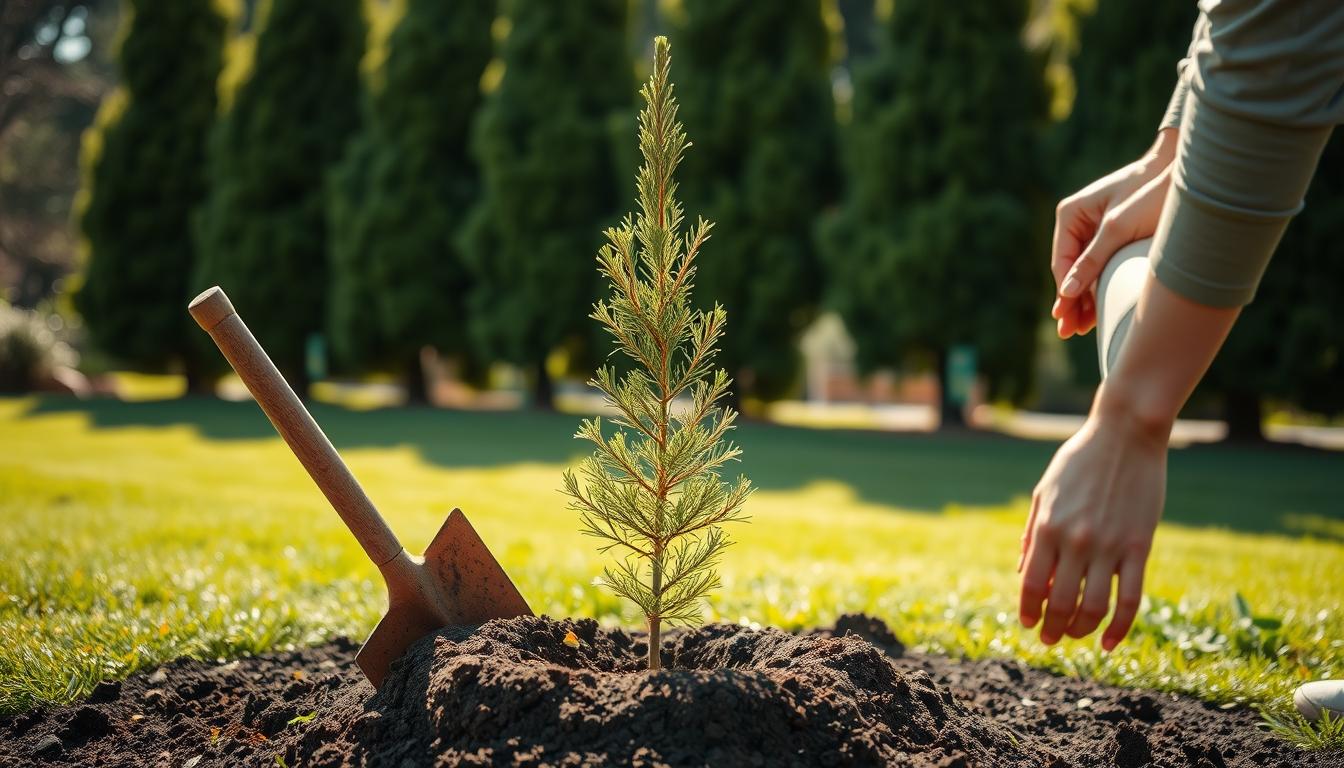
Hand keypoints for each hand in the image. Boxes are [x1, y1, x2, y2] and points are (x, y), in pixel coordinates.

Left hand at [1018, 398, 1168, 649]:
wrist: (1126, 435)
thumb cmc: (1080, 460)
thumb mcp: (1045, 491)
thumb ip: (1033, 534)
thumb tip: (1023, 572)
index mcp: (1047, 527)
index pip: (1030, 584)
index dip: (1027, 610)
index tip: (1028, 623)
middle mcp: (1075, 541)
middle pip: (1060, 603)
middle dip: (1052, 628)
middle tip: (1050, 639)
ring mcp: (1108, 547)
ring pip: (1093, 608)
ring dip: (1081, 631)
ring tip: (1075, 637)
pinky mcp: (1139, 548)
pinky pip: (1130, 600)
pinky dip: (1119, 628)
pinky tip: (1108, 643)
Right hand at [1051, 130, 1176, 338]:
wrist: (1181, 174)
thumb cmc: (1149, 192)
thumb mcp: (1118, 229)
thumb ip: (1092, 260)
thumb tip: (1067, 292)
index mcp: (1070, 214)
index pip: (1062, 261)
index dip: (1064, 292)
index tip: (1064, 318)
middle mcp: (1077, 222)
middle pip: (1070, 270)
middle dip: (1071, 302)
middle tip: (1068, 333)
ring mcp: (1092, 230)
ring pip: (1083, 273)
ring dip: (1083, 301)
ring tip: (1081, 329)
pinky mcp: (1109, 238)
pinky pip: (1098, 268)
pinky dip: (1097, 289)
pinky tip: (1096, 312)